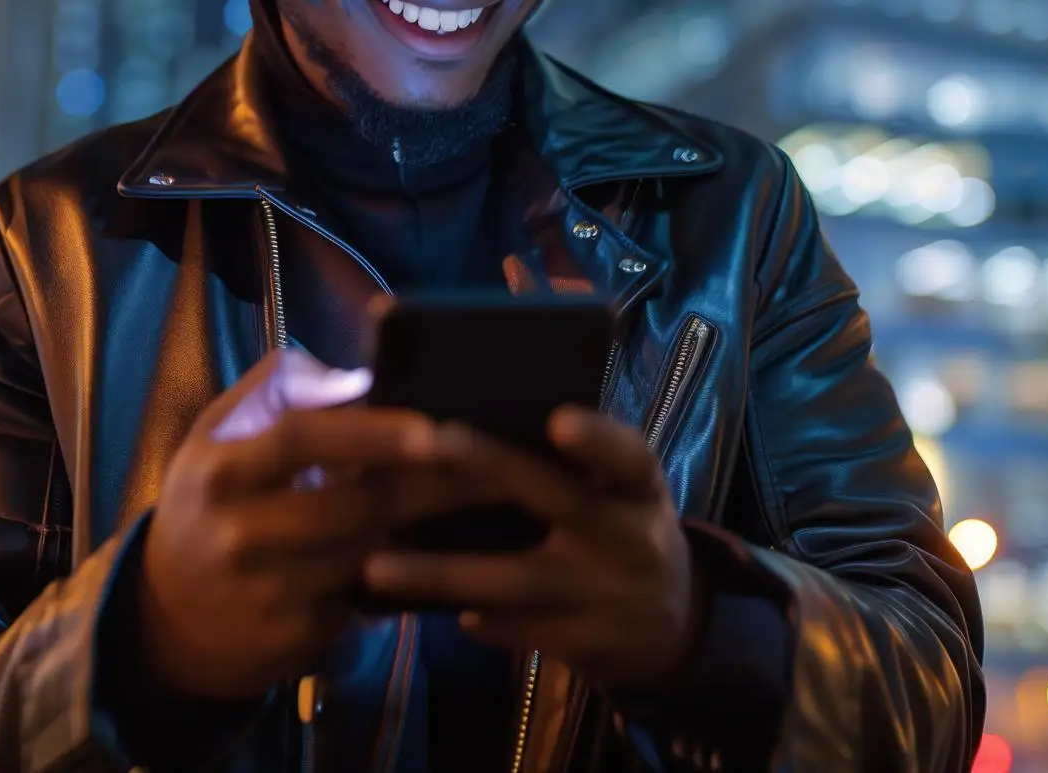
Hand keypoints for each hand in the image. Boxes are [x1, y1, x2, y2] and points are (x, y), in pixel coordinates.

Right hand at [138, 350, 471, 699]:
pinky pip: (366, 602)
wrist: (166, 616)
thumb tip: (354, 372)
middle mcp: (239, 532)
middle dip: (433, 487)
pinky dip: (411, 577)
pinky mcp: (294, 639)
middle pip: (352, 505)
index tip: (434, 426)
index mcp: (221, 469)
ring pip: (370, 556)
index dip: (370, 432)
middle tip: (498, 466)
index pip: (300, 440)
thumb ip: (274, 394)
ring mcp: (267, 592)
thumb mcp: (214, 440)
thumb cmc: (208, 505)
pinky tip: (455, 556)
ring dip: (433, 530)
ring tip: (491, 501)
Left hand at [361, 407, 699, 690]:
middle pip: (558, 499)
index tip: (558, 419)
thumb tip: (477, 403)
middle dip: (492, 466)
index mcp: (641, 487)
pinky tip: (414, 607)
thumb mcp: (622, 493)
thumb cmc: (621, 531)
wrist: (670, 627)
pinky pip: (514, 628)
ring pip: (516, 580)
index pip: (629, 456)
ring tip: (376, 566)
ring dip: (444, 573)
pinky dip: (468, 615)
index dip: (598, 440)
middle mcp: (631, 538)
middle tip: (428, 441)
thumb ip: (570, 463)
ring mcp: (607, 596)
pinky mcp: (583, 644)